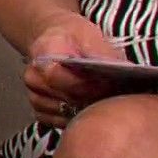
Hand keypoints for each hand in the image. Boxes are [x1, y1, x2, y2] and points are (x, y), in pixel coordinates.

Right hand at [22, 12, 122, 128]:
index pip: (57, 76)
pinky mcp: (40, 110)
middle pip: (62, 98)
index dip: (83, 84)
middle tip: (112, 98)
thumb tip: (124, 71)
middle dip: (89, 99)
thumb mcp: (90, 35)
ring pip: (62, 113)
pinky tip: (90, 110)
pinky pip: (58, 123)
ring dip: (84, 111)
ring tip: (103, 103)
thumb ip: (103, 53)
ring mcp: (34, 95)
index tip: (106, 85)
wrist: (56, 40)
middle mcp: (33, 76)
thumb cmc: (75, 36)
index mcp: (43, 52)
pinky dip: (76, 119)